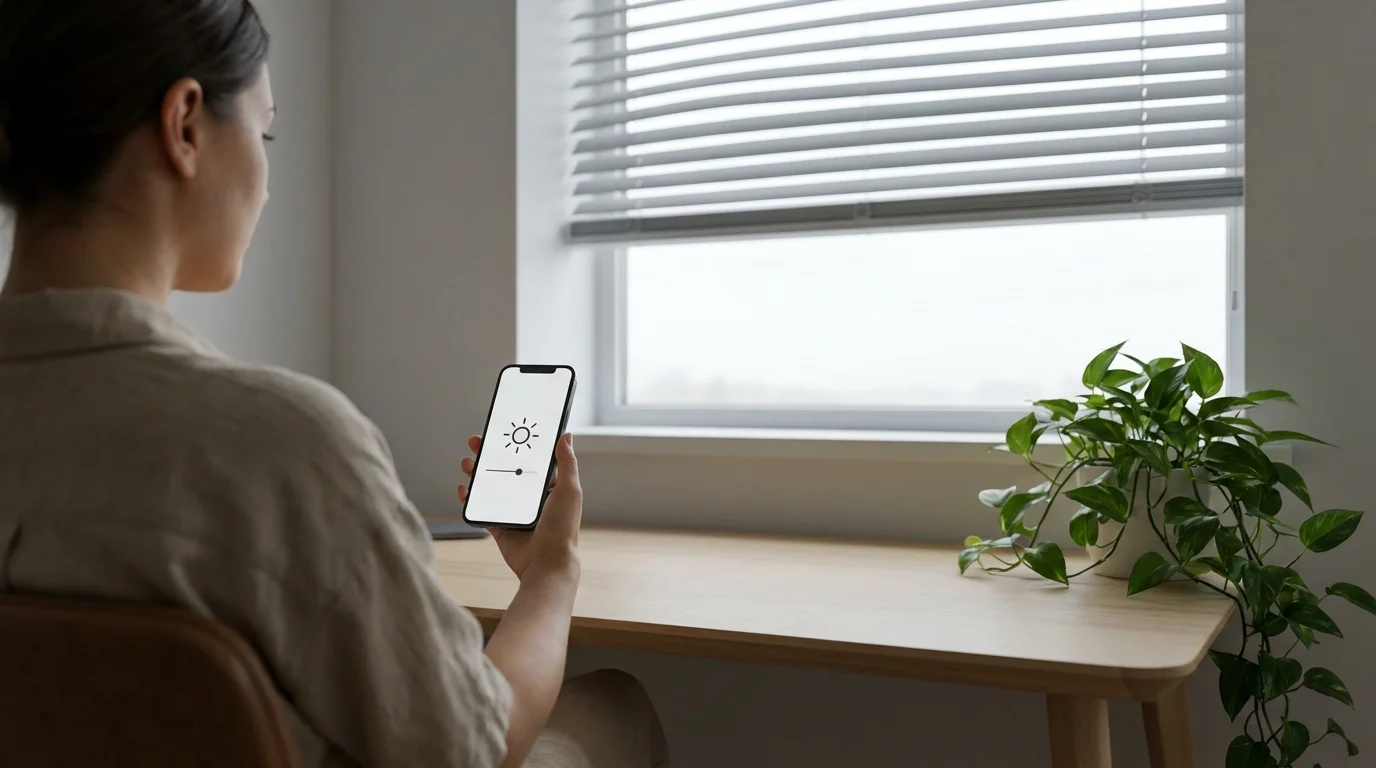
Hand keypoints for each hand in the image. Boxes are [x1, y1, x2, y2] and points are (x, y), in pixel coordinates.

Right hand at [459, 433, 582, 581]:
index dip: (516, 447)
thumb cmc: (562, 527)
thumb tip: (566, 436)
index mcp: (547, 488)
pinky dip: (470, 499)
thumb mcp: (569, 490)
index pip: (529, 461)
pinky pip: (481, 510)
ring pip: (491, 487)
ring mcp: (513, 512)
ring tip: (467, 463)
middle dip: (490, 456)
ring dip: (477, 474)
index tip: (503, 433)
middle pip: (505, 471)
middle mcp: (529, 499)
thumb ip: (567, 463)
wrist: (546, 561)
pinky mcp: (500, 527)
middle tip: (477, 442)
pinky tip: (464, 489)